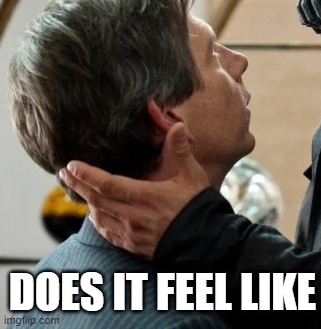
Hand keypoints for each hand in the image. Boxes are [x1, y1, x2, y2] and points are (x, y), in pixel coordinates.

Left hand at [59, 122, 209, 259]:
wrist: (205, 241)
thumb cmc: (198, 206)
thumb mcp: (192, 175)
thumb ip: (180, 150)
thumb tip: (177, 126)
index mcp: (147, 197)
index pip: (109, 185)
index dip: (87, 175)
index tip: (71, 165)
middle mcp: (135, 217)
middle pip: (97, 201)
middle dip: (79, 186)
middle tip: (65, 174)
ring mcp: (133, 234)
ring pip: (99, 217)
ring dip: (87, 203)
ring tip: (79, 189)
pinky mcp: (134, 246)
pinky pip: (108, 234)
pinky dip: (98, 221)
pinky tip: (96, 214)